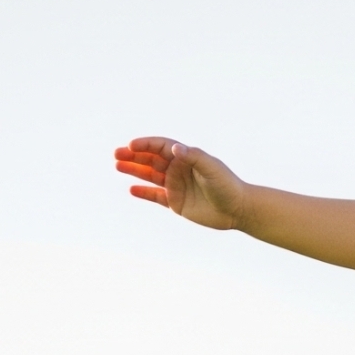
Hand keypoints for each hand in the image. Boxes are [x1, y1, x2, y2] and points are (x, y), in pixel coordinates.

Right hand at [114, 137, 251, 230]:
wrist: (237, 209)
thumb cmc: (227, 185)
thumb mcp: (211, 168)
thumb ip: (193, 157)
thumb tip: (174, 148)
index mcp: (186, 157)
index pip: (161, 146)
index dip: (145, 144)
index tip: (130, 145)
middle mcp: (178, 169)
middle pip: (151, 159)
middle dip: (134, 155)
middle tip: (116, 154)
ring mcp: (176, 186)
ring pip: (150, 176)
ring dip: (134, 170)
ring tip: (117, 165)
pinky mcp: (176, 202)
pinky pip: (155, 196)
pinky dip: (143, 193)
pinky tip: (131, 189)